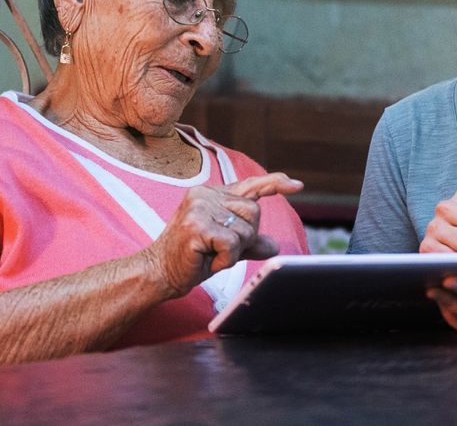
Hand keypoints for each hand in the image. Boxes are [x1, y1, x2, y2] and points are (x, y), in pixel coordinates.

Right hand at [143, 172, 302, 298]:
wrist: (159, 273)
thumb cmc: (191, 259)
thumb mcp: (225, 247)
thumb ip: (249, 242)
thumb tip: (274, 246)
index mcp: (211, 194)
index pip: (249, 185)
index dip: (275, 184)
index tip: (297, 186)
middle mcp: (205, 194)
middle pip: (254, 213)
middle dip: (245, 237)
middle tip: (219, 248)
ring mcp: (199, 208)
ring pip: (244, 231)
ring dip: (233, 251)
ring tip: (209, 254)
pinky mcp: (197, 226)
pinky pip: (232, 245)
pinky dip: (225, 259)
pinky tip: (206, 260)